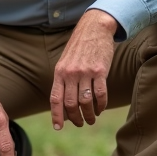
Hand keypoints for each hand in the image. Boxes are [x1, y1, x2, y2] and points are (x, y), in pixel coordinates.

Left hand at [50, 9, 116, 129]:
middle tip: (80, 123)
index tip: (58, 128)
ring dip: (89, 115)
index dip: (56, 115)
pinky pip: (100, 94)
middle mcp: (71, 73)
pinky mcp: (100, 71)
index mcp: (60, 72)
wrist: (94, 28)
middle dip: (75, 118)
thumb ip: (63, 80)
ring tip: (92, 119)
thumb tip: (63, 104)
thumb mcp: (65, 62)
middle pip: (71, 104)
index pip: (55, 98)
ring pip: (85, 102)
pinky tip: (101, 109)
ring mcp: (85, 72)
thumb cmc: (80, 47)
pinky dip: (101, 105)